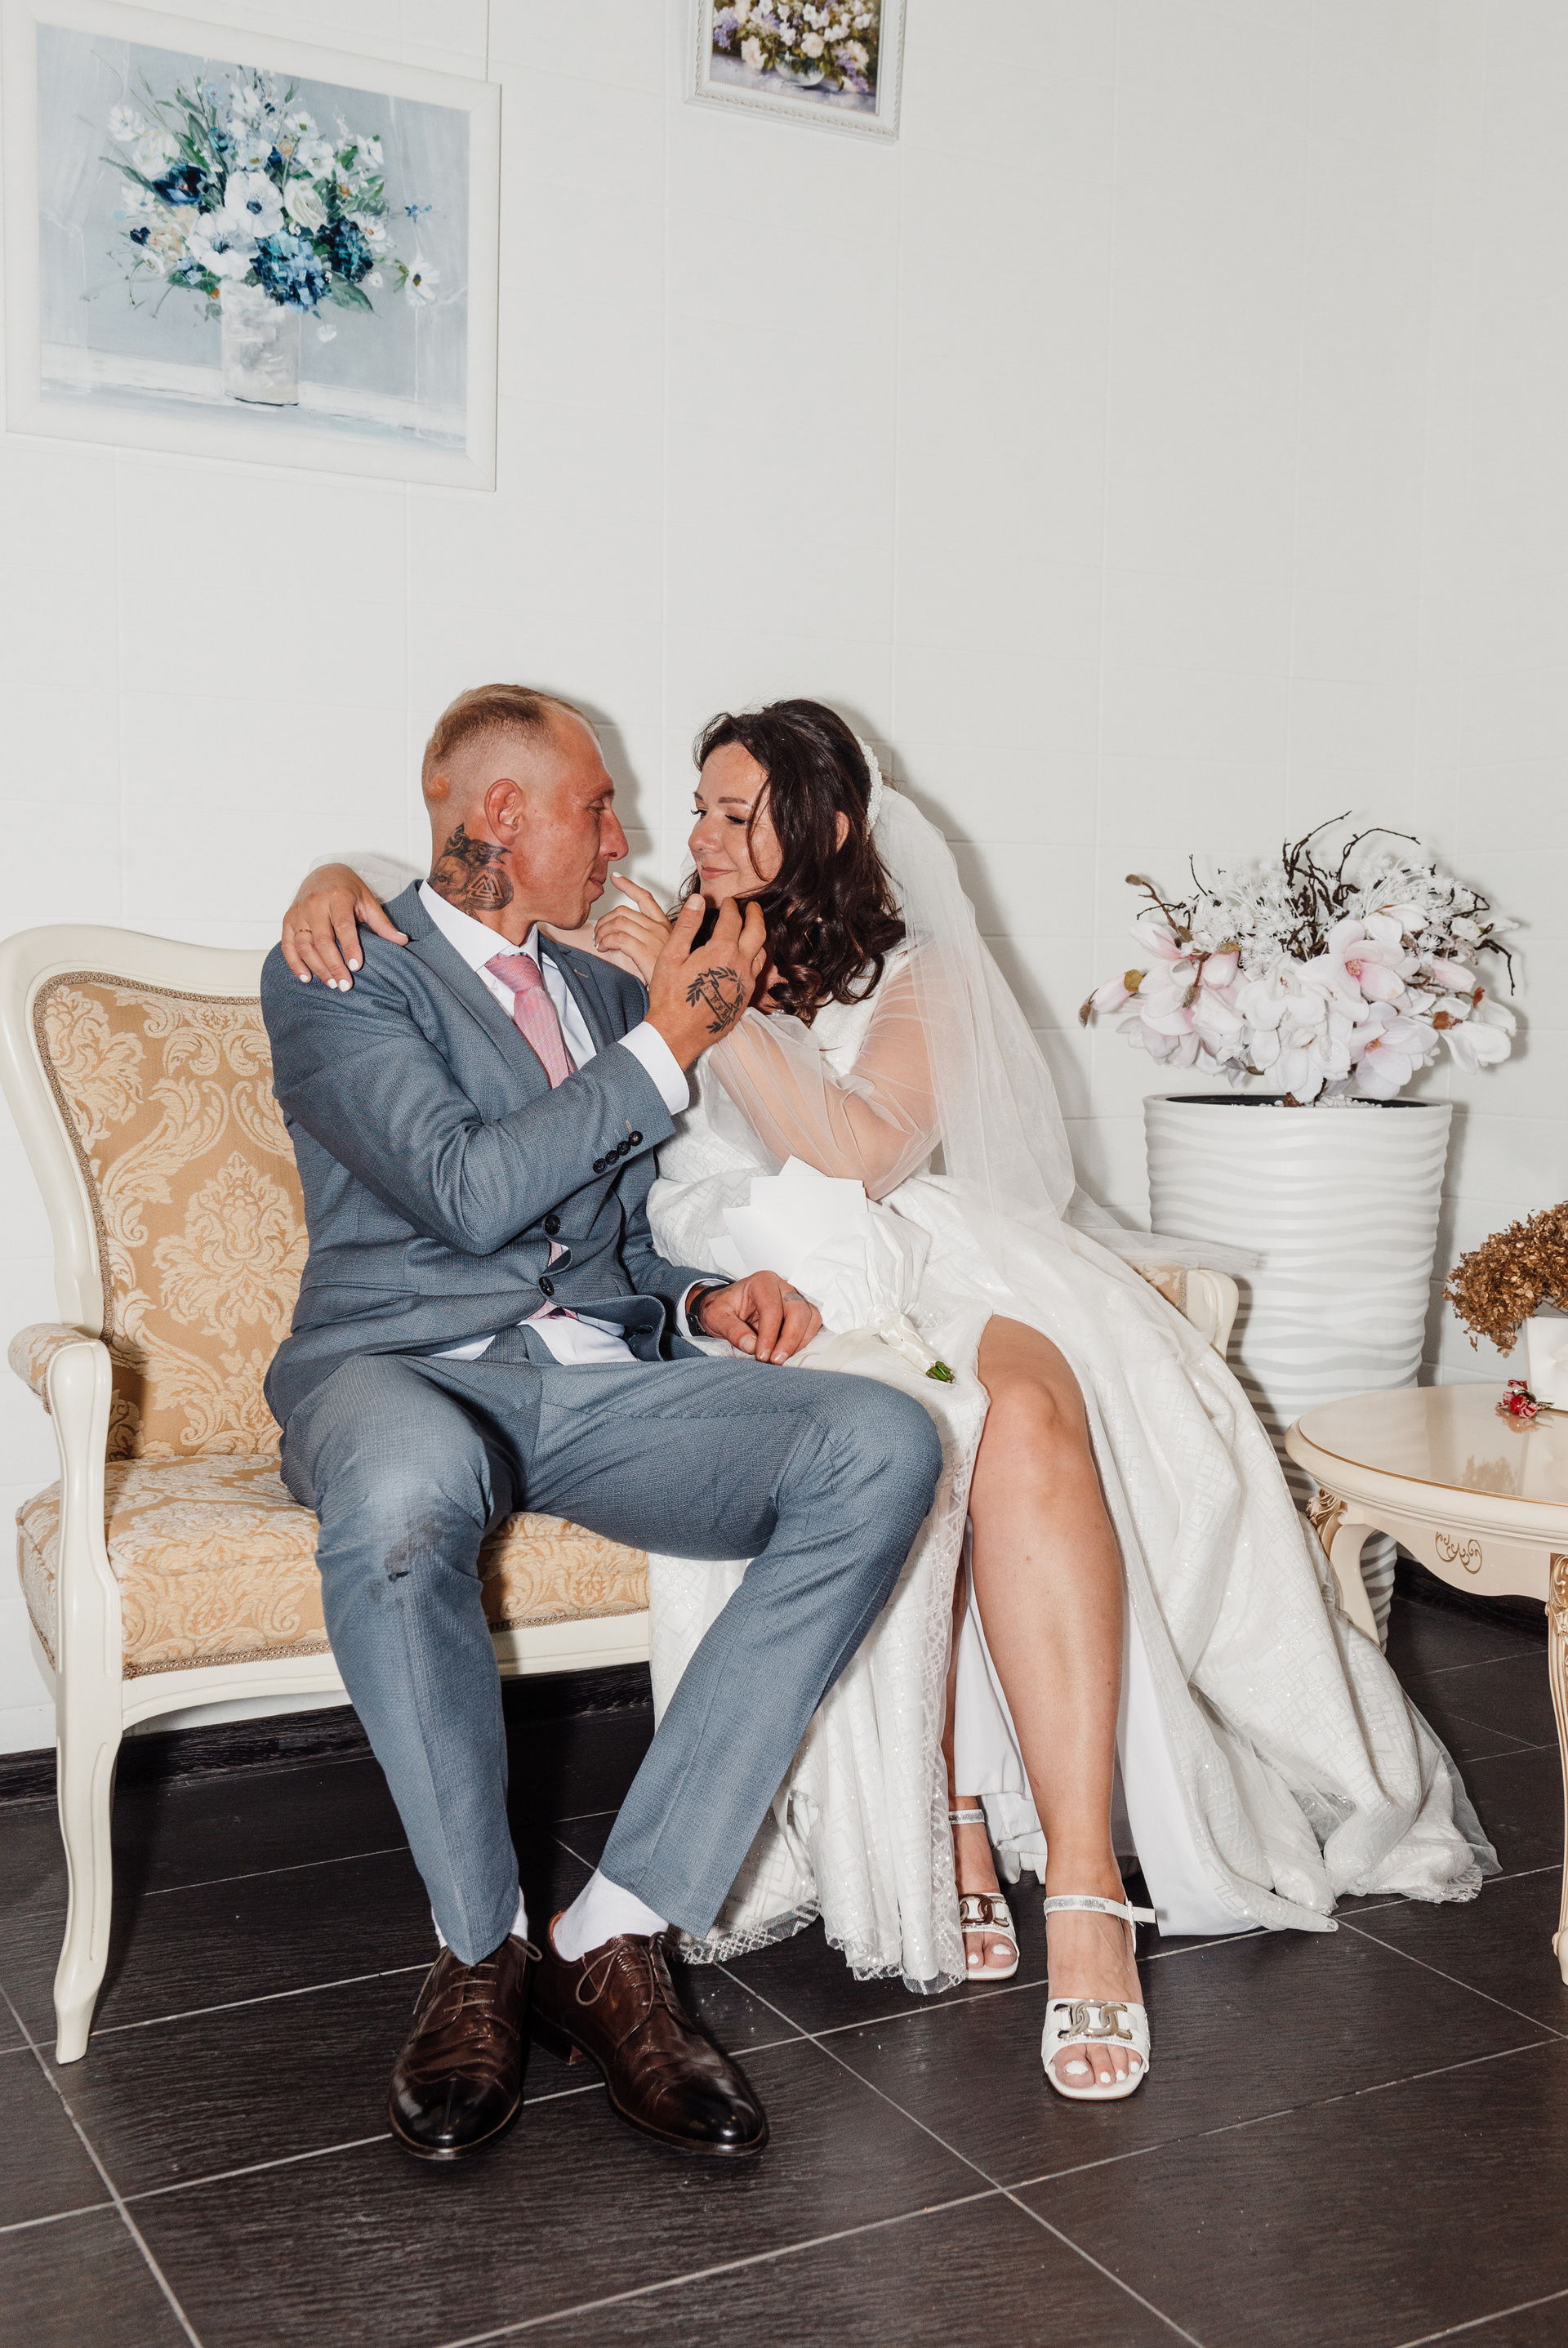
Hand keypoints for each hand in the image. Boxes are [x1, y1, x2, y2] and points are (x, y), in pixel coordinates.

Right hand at [282, 865, 407, 989]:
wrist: (323, 872)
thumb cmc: (347, 888)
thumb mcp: (367, 900)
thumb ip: (382, 923)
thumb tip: (402, 941)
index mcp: (337, 896)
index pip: (342, 926)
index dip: (349, 947)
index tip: (356, 967)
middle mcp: (314, 904)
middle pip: (322, 940)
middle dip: (334, 965)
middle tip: (345, 985)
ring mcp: (298, 912)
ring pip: (304, 945)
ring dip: (317, 968)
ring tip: (332, 984)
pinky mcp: (288, 919)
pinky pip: (288, 945)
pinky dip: (295, 963)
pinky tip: (307, 978)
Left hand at [592, 874, 674, 986]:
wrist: (678, 998)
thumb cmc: (670, 980)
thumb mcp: (662, 956)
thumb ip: (646, 942)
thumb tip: (623, 938)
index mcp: (666, 927)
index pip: (646, 898)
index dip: (629, 886)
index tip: (616, 878)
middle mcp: (661, 929)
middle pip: (624, 911)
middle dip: (605, 919)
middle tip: (598, 931)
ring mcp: (654, 939)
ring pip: (619, 922)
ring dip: (602, 931)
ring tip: (598, 942)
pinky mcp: (646, 951)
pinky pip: (618, 938)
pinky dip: (606, 941)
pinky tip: (603, 948)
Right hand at [645, 893, 766, 1069]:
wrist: (677, 1033)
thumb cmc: (670, 997)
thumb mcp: (672, 955)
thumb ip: (686, 925)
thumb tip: (697, 900)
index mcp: (721, 952)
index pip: (733, 919)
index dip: (730, 907)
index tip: (727, 902)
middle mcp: (739, 966)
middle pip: (757, 932)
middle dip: (755, 915)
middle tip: (752, 906)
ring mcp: (745, 984)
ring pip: (761, 953)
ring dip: (758, 937)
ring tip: (751, 930)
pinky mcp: (745, 999)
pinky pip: (756, 972)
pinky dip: (755, 958)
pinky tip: (746, 958)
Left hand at [694, 1272, 820, 1363]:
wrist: (726, 1307)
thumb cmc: (722, 1308)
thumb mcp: (716, 1317)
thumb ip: (732, 1331)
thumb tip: (752, 1346)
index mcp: (761, 1282)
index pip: (772, 1308)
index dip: (769, 1334)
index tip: (762, 1355)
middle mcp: (782, 1287)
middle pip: (798, 1310)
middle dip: (790, 1339)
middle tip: (776, 1360)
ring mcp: (794, 1298)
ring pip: (811, 1317)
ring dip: (799, 1341)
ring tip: (781, 1358)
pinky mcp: (800, 1311)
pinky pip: (812, 1325)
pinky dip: (803, 1341)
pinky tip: (787, 1353)